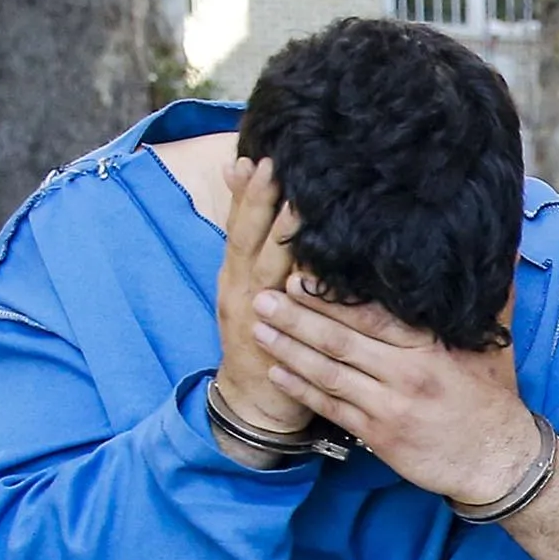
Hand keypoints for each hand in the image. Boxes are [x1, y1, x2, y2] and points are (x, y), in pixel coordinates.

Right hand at [213, 157, 311, 432]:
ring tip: (299, 204)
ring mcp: (255, 314)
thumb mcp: (252, 290)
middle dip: (259, 201)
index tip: (255, 157)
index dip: (245, 192)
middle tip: (273, 164)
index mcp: (236, 273)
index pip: (238, 224)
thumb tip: (264, 207)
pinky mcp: (275, 340)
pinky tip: (322, 267)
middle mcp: (241, 288)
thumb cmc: (264, 338)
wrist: (255, 402)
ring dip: (281, 235)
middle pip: (247, 237)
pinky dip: (305, 288)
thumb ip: (259, 252)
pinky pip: (294, 311)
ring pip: (267, 268)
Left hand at [251, 277, 542, 504]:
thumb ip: (492, 298)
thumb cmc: (493, 398)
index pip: (372, 314)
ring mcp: (390, 405)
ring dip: (289, 350)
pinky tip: (277, 373)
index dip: (331, 296)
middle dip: (297, 317)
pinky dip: (301, 390)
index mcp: (431, 346)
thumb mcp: (495, 344)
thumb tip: (503, 251)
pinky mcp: (379, 435)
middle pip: (340, 339)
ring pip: (328, 372)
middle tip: (263, 296)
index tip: (298, 275)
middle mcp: (407, 372)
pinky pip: (331, 407)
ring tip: (258, 329)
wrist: (498, 460)